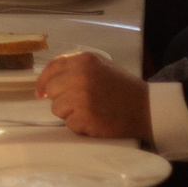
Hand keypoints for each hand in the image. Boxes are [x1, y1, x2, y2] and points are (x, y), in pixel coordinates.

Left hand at [33, 49, 153, 144]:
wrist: (147, 108)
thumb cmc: (123, 88)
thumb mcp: (100, 66)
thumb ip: (75, 69)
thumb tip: (46, 86)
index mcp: (83, 60)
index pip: (52, 68)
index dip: (43, 82)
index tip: (40, 93)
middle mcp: (79, 76)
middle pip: (52, 90)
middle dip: (62, 98)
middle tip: (81, 103)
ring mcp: (80, 97)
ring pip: (57, 109)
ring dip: (70, 113)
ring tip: (91, 111)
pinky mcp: (84, 117)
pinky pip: (69, 124)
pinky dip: (80, 126)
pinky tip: (96, 121)